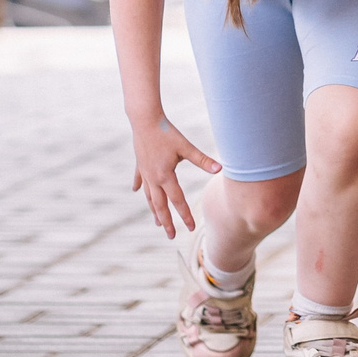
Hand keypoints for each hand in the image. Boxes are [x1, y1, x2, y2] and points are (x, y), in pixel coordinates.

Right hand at [128, 115, 219, 237]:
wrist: (144, 120)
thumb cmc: (167, 132)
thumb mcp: (186, 147)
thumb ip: (203, 160)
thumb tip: (220, 169)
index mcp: (165, 176)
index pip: (178, 201)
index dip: (185, 215)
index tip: (191, 228)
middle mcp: (153, 178)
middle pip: (160, 205)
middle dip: (167, 222)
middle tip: (171, 236)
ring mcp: (145, 172)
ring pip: (149, 197)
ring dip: (154, 210)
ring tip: (157, 223)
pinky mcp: (140, 164)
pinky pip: (140, 180)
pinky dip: (140, 187)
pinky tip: (136, 191)